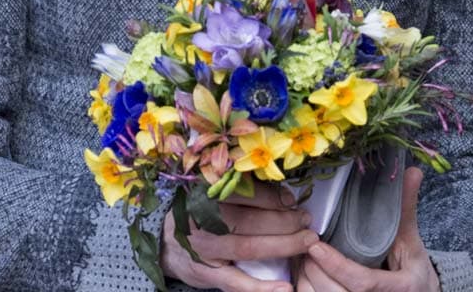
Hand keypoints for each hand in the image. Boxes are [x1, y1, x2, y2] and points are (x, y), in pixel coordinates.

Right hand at [161, 180, 317, 290]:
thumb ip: (240, 191)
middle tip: (306, 220)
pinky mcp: (206, 274)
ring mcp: (204, 249)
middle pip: (250, 220)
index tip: (293, 200)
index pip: (243, 194)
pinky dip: (262, 287)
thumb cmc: (195, 212)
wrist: (165, 242)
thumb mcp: (208, 193)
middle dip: (284, 220)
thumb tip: (282, 193)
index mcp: (203, 193)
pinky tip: (284, 287)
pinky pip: (237, 283)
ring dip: (283, 245)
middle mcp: (202, 220)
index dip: (272, 198)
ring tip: (306, 241)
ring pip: (249, 248)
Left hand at [296, 168, 440, 291]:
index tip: (316, 246)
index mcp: (402, 289)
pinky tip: (306, 275)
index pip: (363, 282)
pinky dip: (308, 290)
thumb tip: (412, 170)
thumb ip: (405, 208)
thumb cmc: (413, 270)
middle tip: (305, 247)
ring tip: (303, 259)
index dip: (336, 266)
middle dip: (316, 271)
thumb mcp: (411, 241)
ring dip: (308, 282)